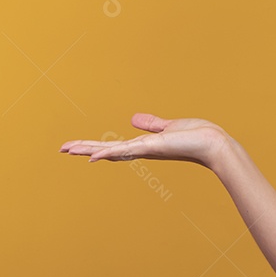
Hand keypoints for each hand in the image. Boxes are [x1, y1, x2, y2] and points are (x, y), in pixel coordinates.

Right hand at [59, 112, 227, 168]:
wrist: (213, 144)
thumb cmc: (197, 136)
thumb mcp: (169, 126)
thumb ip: (151, 124)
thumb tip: (133, 119)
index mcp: (145, 145)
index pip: (115, 145)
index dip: (96, 146)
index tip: (78, 146)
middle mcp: (142, 150)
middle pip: (107, 149)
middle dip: (84, 148)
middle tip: (62, 149)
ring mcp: (145, 150)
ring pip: (110, 150)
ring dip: (88, 149)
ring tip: (67, 149)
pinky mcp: (151, 147)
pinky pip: (124, 150)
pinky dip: (107, 153)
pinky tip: (91, 157)